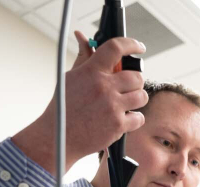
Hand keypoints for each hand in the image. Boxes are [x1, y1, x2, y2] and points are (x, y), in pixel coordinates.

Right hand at [12, 31, 147, 173]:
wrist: (57, 137)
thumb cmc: (64, 107)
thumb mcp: (70, 78)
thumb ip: (83, 58)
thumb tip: (82, 37)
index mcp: (91, 72)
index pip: (115, 48)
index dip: (131, 44)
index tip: (138, 47)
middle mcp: (103, 87)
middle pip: (136, 76)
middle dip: (134, 81)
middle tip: (127, 87)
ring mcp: (112, 106)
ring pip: (142, 96)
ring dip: (136, 99)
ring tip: (125, 103)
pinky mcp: (118, 125)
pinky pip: (139, 117)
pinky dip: (134, 118)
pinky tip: (122, 118)